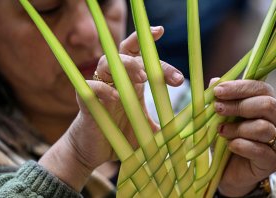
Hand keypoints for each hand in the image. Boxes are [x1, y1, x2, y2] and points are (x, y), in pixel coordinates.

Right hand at [39, 26, 183, 191]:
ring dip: (126, 66)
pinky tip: (116, 97)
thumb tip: (189, 133)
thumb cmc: (120, 136)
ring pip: (106, 63)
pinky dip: (103, 88)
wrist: (93, 152)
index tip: (160, 31)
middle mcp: (115, 80)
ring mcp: (100, 89)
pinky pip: (90, 87)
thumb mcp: (147, 131)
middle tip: (169, 76)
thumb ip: (164, 128)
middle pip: (126, 54)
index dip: (146, 40)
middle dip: (147, 58)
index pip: (138, 53)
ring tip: (143, 78)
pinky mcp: (86, 102)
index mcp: (131, 81)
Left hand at [212, 79, 275, 196]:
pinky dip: (241, 146)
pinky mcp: (274, 160)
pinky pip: (260, 150)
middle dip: (239, 105)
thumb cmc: (227, 138)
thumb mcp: (220, 117)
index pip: (260, 88)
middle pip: (267, 105)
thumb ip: (220, 99)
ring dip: (238, 128)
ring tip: (221, 131)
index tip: (217, 91)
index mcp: (267, 103)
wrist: (229, 171)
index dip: (239, 87)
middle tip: (217, 109)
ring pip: (263, 128)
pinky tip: (230, 145)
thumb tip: (214, 80)